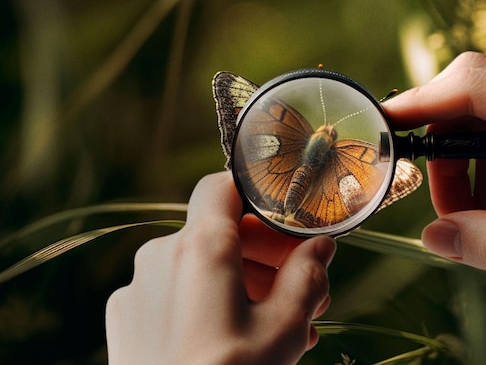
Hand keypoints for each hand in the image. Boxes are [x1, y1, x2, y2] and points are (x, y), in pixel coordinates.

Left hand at [105, 172, 335, 364]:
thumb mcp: (285, 330)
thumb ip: (308, 277)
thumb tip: (322, 247)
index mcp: (199, 248)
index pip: (223, 186)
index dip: (257, 198)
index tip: (286, 225)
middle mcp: (158, 257)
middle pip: (217, 232)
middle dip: (263, 253)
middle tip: (298, 285)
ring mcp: (136, 288)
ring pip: (197, 266)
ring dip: (239, 282)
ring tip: (276, 322)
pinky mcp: (125, 317)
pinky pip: (172, 292)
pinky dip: (204, 301)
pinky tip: (232, 337)